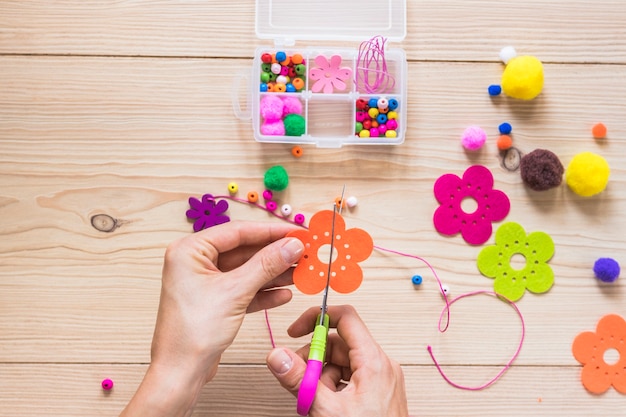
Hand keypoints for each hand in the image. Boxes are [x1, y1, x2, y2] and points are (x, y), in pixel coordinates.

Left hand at [121, 221, 303, 416]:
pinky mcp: (215, 302)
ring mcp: (205, 283)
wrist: (180, 373)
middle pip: (244, 250)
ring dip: (273, 273)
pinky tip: (284, 294)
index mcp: (190, 250)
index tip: (296, 233)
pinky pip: (243, 289)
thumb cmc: (193, 332)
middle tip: (303, 253)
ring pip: (246, 271)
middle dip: (275, 254)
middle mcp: (195, 263)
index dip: (270, 231)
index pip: (237, 232)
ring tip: (300, 273)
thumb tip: (292, 245)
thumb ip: (266, 265)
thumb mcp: (235, 292)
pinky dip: (263, 292)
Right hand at [266, 305, 408, 416]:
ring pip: (343, 363)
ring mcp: (381, 380)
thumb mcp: (326, 410)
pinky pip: (350, 378)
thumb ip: (299, 380)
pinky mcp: (378, 394)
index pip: (346, 318)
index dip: (318, 318)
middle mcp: (381, 366)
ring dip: (321, 375)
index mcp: (374, 362)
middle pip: (340, 343)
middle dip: (314, 357)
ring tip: (311, 398)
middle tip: (298, 375)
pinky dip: (332, 387)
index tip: (297, 330)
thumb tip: (278, 356)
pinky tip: (323, 405)